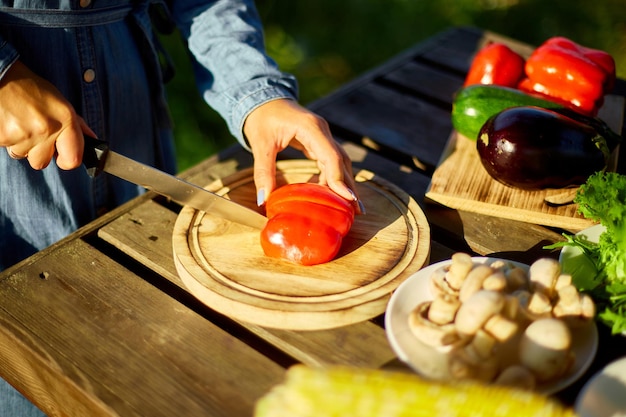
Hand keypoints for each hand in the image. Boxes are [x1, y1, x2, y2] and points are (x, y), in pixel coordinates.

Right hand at [0, 60, 94, 169]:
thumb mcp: (60, 102)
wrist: (2, 77)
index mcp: (65, 119)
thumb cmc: (31, 88)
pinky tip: (10, 123)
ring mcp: (24, 134)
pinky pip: (8, 148)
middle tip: (34, 132)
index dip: (67, 161)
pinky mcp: (4, 136)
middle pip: (42, 162)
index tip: (61, 156)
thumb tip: (92, 139)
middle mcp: (46, 129)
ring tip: (20, 124)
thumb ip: (76, 124)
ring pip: (22, 155)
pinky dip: (8, 139)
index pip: (73, 159)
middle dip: (38, 152)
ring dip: (21, 145)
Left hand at [243, 99, 363, 212]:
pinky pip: (330, 161)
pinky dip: (333, 177)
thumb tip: (263, 200)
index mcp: (311, 128)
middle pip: (341, 161)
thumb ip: (263, 172)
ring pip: (339, 161)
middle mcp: (322, 131)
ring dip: (344, 182)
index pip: (331, 156)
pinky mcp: (318, 141)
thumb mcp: (260, 144)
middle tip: (357, 210)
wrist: (262, 100)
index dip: (339, 179)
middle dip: (349, 185)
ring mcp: (322, 135)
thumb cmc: (261, 119)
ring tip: (350, 207)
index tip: (348, 199)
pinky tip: (334, 194)